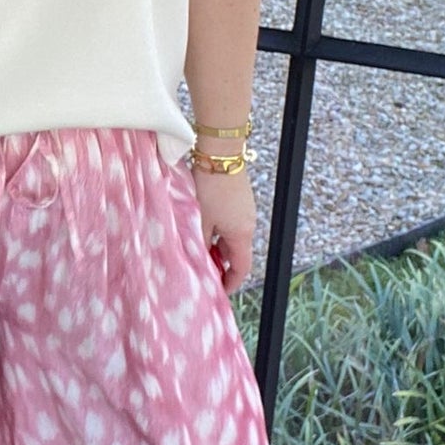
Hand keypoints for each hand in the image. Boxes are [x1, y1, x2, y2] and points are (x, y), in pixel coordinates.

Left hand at [191, 166, 254, 294]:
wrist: (220, 154)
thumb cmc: (209, 188)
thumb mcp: (200, 220)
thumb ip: (200, 243)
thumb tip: (197, 260)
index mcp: (241, 234)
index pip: (242, 268)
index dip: (230, 282)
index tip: (218, 290)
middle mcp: (248, 224)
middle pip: (237, 253)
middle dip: (220, 264)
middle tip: (201, 268)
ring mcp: (245, 211)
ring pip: (232, 238)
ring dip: (217, 247)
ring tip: (197, 247)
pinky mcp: (240, 200)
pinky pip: (231, 224)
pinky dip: (218, 232)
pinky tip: (202, 227)